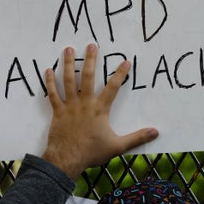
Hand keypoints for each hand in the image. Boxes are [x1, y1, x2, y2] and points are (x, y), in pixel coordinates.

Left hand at [42, 44, 158, 178]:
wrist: (67, 159)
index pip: (113, 87)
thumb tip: (155, 132)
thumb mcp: (117, 146)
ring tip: (68, 49)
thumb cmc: (92, 152)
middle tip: (91, 45)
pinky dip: (49, 82)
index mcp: (100, 109)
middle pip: (87, 77)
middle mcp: (85, 103)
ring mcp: (70, 106)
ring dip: (68, 64)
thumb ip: (137, 138)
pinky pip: (52, 94)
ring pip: (68, 80)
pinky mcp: (58, 111)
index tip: (125, 61)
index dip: (120, 74)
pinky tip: (48, 70)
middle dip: (90, 59)